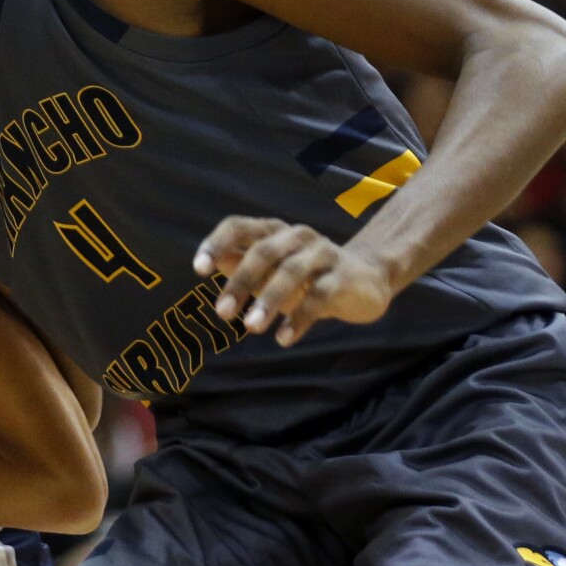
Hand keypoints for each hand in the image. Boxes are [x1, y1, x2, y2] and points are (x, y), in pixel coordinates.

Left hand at [194, 218, 395, 345]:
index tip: (198, 269)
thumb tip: (211, 264)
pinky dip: (300, 318)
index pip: (239, 226)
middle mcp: (297, 236)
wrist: (367, 280)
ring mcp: (323, 253)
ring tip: (251, 328)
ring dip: (268, 300)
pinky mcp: (343, 277)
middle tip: (222, 313)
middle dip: (240, 282)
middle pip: (264, 251)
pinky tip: (284, 339)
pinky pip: (320, 295)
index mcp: (274, 231)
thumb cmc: (308, 277)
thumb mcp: (272, 272)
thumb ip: (243, 266)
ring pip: (292, 271)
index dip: (217, 243)